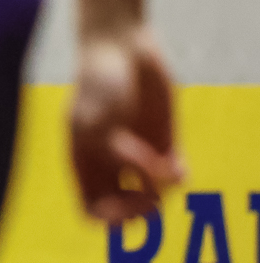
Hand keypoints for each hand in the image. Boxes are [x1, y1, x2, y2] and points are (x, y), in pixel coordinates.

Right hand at [70, 26, 182, 222]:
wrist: (120, 46)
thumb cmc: (97, 83)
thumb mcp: (95, 121)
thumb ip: (117, 155)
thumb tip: (147, 182)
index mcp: (84, 164)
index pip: (93, 210)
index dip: (110, 216)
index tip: (123, 199)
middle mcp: (109, 164)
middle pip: (123, 208)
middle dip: (139, 209)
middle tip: (150, 196)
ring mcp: (138, 152)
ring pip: (152, 194)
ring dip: (163, 192)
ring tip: (169, 171)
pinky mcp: (164, 139)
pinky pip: (174, 173)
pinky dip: (178, 175)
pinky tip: (178, 165)